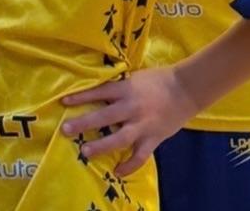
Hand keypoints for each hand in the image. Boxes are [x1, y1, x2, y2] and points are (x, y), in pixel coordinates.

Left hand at [59, 68, 197, 175]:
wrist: (186, 89)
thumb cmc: (158, 80)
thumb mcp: (134, 78)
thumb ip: (118, 87)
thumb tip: (98, 92)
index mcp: (125, 89)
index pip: (99, 92)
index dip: (81, 97)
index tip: (63, 102)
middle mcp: (132, 107)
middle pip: (104, 117)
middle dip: (84, 123)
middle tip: (66, 130)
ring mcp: (143, 125)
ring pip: (120, 139)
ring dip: (101, 146)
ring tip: (85, 152)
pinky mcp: (154, 138)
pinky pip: (140, 156)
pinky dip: (129, 165)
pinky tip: (117, 171)